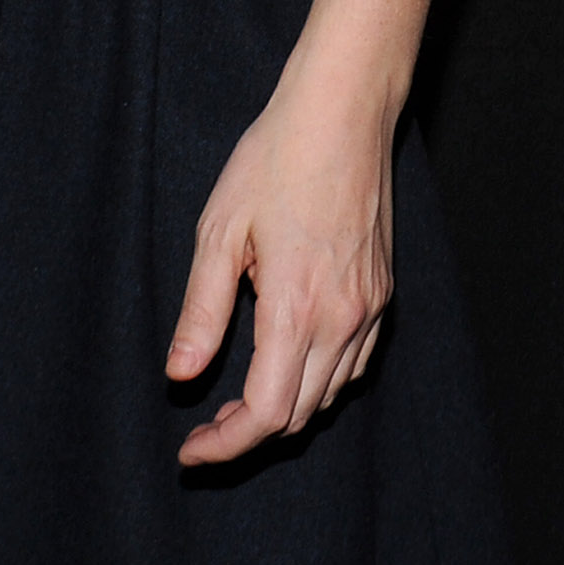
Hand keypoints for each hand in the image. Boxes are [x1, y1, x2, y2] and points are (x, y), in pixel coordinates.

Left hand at [167, 72, 393, 466]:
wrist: (342, 112)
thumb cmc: (274, 159)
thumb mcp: (219, 229)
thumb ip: (202, 310)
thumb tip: (180, 376)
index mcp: (296, 308)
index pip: (265, 413)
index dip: (225, 445)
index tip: (189, 452)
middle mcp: (343, 319)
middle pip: (297, 415)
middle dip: (248, 433)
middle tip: (203, 425)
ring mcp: (370, 308)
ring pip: (328, 395)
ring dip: (284, 409)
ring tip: (237, 397)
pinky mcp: (382, 293)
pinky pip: (354, 363)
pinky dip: (318, 381)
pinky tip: (285, 360)